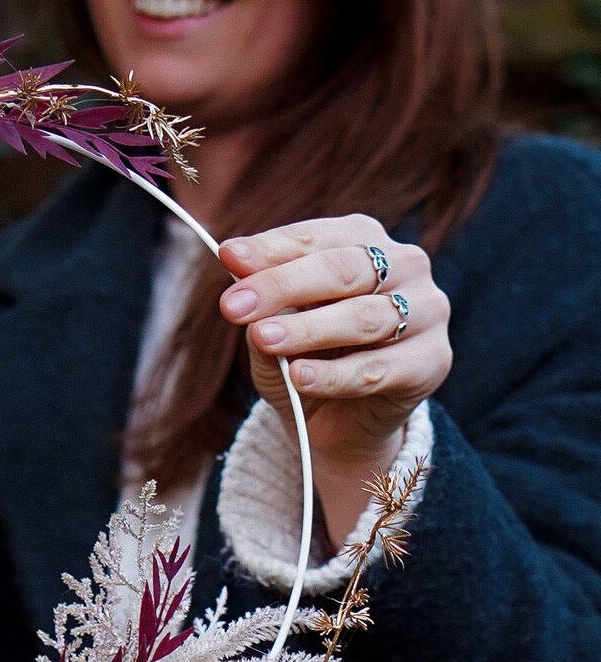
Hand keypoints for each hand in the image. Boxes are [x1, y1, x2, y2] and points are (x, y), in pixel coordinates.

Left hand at [218, 215, 450, 545]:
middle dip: (283, 286)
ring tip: (264, 339)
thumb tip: (239, 280)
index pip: (316, 237)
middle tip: (233, 306)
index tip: (228, 257)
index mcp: (364, 240)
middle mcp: (405, 265)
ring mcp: (427, 311)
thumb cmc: (307, 358)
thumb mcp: (273, 329)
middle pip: (344, 269)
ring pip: (364, 318)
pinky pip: (378, 369)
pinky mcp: (433, 361)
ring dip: (309, 330)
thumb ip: (263, 307)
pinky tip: (300, 376)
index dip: (271, 248)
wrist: (342, 423)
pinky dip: (335, 375)